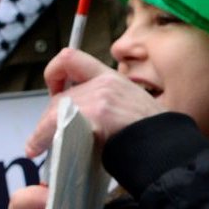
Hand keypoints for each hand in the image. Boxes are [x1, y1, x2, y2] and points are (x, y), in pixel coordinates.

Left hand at [25, 49, 159, 157]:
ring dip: (44, 128)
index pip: (73, 58)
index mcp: (115, 79)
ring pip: (55, 109)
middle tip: (46, 132)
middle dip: (50, 114)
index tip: (55, 89)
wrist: (172, 149)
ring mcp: (100, 99)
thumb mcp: (136, 108)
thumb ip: (111, 104)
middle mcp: (105, 83)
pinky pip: (54, 125)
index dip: (56, 71)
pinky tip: (36, 148)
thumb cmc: (158, 137)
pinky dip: (41, 137)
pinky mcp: (95, 116)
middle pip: (62, 94)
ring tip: (38, 144)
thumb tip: (86, 116)